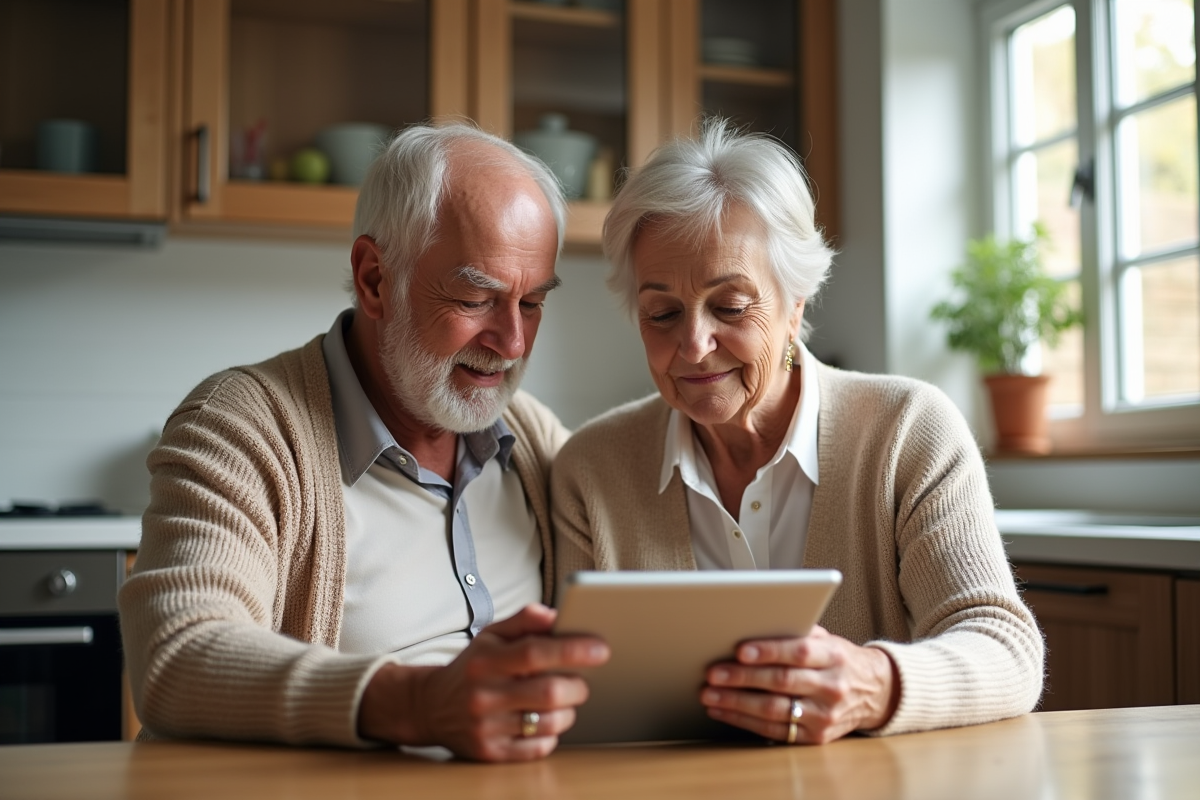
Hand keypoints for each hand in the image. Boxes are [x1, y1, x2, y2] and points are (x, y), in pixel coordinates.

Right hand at [358, 604, 608, 760]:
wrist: (430, 707)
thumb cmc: (472, 667)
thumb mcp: (491, 635)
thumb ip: (524, 620)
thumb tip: (557, 615)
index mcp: (485, 661)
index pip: (535, 653)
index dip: (573, 649)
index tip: (601, 649)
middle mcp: (484, 695)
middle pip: (549, 692)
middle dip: (578, 685)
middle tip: (582, 680)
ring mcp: (486, 728)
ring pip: (550, 722)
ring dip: (569, 710)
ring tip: (563, 700)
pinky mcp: (490, 753)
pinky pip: (539, 747)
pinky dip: (552, 733)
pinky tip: (545, 720)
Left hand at [700, 625, 898, 744]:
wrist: (874, 692)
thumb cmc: (838, 659)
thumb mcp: (827, 639)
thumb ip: (797, 631)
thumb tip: (753, 622)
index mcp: (835, 656)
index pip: (799, 652)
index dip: (769, 650)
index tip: (739, 650)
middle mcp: (832, 687)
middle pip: (782, 682)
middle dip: (742, 678)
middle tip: (713, 673)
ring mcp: (825, 716)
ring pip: (775, 710)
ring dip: (736, 703)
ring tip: (710, 694)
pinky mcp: (816, 737)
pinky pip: (775, 730)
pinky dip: (744, 721)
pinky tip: (724, 710)